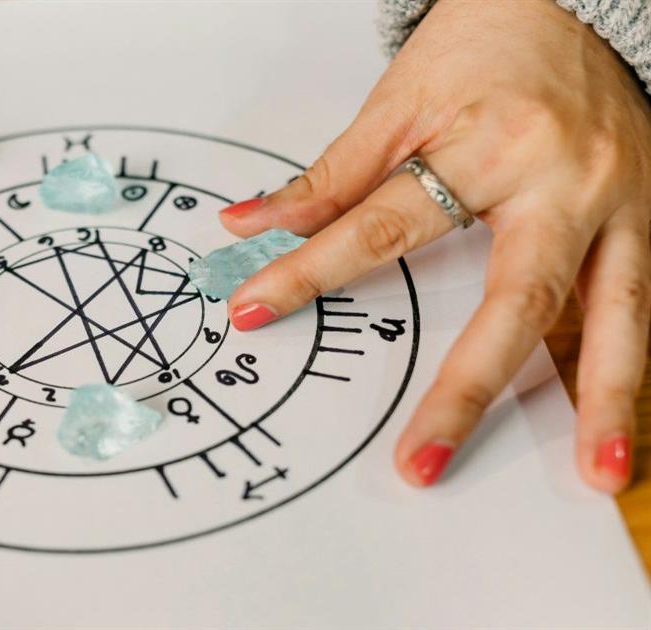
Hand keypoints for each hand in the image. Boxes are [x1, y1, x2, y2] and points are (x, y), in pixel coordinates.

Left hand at [217, 0, 649, 492]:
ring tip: (599, 470)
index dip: (311, 273)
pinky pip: (640, 303)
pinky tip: (621, 422)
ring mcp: (621, 206)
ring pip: (618, 314)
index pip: (383, 226)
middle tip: (424, 461)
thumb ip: (332, 175)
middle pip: (516, 299)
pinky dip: (628, 364)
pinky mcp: (649, 220)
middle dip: (468, 388)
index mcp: (490, 145)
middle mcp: (564, 182)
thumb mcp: (401, 99)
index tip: (254, 310)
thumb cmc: (488, 45)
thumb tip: (250, 226)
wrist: (578, 3)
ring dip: (608, 399)